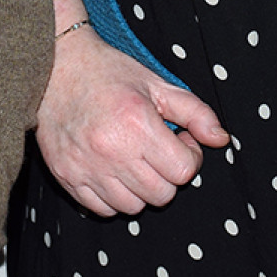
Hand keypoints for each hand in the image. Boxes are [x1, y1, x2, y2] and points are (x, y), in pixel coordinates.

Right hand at [34, 24, 229, 215]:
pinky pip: (102, 209)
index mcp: (137, 124)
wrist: (55, 67)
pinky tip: (113, 170)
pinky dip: (113, 197)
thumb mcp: (157, 84)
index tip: (179, 141)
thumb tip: (221, 139)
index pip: (183, 171)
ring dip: (141, 189)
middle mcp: (112, 150)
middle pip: (162, 194)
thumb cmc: (108, 72)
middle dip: (168, 175)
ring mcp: (86, 167)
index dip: (189, 157)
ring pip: (133, 208)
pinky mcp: (66, 177)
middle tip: (158, 151)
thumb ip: (195, 112)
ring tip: (135, 161)